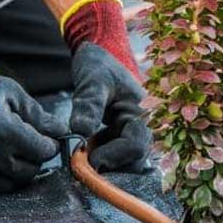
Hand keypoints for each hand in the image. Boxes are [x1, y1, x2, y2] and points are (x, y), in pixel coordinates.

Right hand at [0, 45, 66, 192]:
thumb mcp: (9, 92)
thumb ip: (36, 114)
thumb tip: (59, 130)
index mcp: (6, 132)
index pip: (42, 152)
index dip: (50, 146)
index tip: (49, 140)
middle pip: (28, 172)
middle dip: (36, 160)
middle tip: (33, 147)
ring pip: (9, 185)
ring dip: (18, 172)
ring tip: (16, 154)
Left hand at [68, 44, 150, 172]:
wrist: (101, 58)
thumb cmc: (99, 66)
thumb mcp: (92, 81)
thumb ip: (88, 106)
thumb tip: (79, 134)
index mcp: (142, 112)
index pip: (135, 146)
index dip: (111, 156)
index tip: (86, 158)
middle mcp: (144, 127)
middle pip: (134, 161)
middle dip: (108, 164)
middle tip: (82, 158)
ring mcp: (135, 134)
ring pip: (127, 163)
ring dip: (105, 162)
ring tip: (85, 148)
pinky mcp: (125, 138)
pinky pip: (119, 158)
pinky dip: (103, 157)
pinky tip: (89, 145)